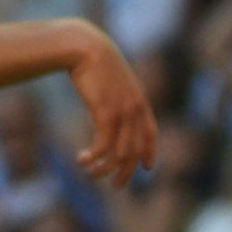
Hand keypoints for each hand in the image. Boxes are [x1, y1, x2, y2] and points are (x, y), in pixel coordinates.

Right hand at [64, 25, 155, 185]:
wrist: (84, 46)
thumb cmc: (92, 61)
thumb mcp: (110, 78)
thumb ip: (114, 93)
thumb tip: (107, 102)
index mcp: (140, 101)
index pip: (150, 133)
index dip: (150, 152)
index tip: (147, 168)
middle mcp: (136, 109)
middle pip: (136, 150)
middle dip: (126, 171)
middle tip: (116, 185)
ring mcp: (123, 112)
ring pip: (120, 152)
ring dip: (104, 168)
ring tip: (90, 174)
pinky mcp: (107, 113)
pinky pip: (103, 145)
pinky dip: (94, 157)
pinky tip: (82, 160)